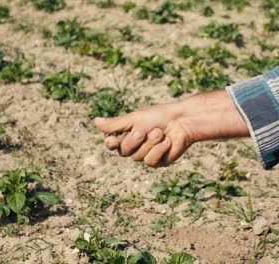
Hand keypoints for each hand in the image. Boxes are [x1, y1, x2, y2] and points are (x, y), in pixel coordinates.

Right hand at [94, 90, 249, 166]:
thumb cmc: (159, 116)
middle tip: (144, 130)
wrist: (183, 121)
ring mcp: (147, 155)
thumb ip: (116, 124)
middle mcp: (135, 146)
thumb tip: (95, 122)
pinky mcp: (159, 162)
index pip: (112, 144)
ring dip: (150, 143)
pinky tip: (167, 142)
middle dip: (134, 140)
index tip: (112, 140)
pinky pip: (151, 161)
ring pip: (138, 157)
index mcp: (127, 134)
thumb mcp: (136, 118)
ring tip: (161, 132)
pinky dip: (158, 150)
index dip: (112, 144)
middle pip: (124, 152)